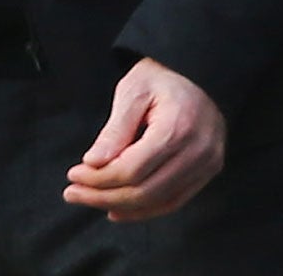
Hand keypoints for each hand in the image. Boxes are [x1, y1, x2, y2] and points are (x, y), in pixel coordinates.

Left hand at [64, 58, 225, 221]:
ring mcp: (208, 165)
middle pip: (146, 191)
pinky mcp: (209, 171)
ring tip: (91, 201)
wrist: (197, 73)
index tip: (73, 174)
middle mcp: (198, 152)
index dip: (99, 178)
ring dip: (123, 207)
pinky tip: (120, 209)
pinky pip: (176, 200)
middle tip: (73, 193)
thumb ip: (114, 129)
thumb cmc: (160, 78)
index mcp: (177, 128)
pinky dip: (147, 209)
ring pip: (161, 201)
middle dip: (105, 196)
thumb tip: (93, 163)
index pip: (132, 169)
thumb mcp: (131, 91)